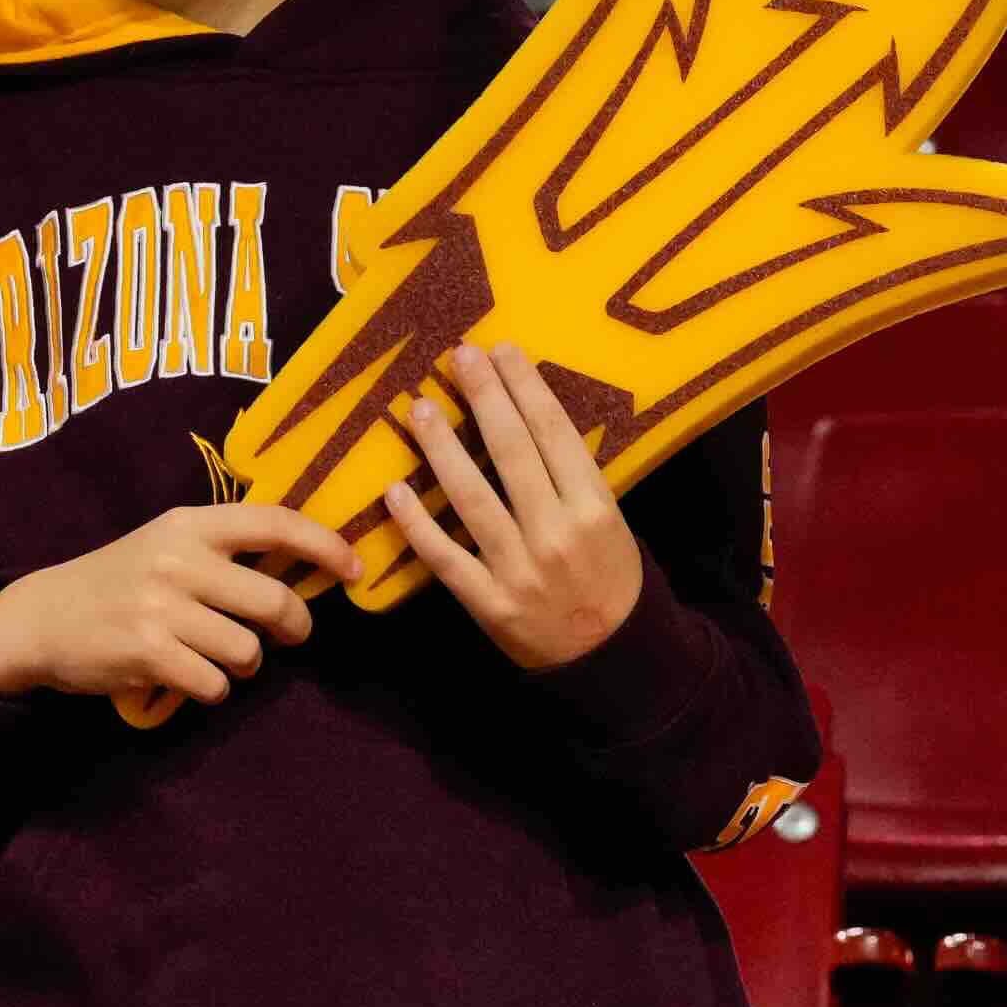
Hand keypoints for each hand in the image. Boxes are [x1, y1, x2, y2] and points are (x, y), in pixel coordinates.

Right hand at [0, 502, 359, 707]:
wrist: (43, 617)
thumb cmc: (116, 581)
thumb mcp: (166, 545)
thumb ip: (223, 550)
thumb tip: (301, 567)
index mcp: (188, 523)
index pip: (274, 522)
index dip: (324, 544)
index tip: (354, 568)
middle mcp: (178, 559)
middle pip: (273, 600)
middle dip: (294, 626)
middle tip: (291, 635)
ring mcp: (162, 607)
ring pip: (248, 651)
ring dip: (245, 665)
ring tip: (218, 658)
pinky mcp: (149, 653)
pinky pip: (216, 684)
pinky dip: (212, 689)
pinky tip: (188, 677)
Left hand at [384, 336, 646, 671]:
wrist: (612, 656)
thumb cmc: (609, 576)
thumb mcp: (609, 521)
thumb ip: (573, 478)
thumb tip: (527, 414)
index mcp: (595, 507)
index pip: (555, 433)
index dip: (525, 387)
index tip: (501, 350)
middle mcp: (557, 533)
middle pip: (514, 453)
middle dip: (484, 397)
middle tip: (458, 355)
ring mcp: (520, 570)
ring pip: (472, 498)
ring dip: (442, 448)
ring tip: (420, 407)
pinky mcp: (490, 603)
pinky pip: (446, 557)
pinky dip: (417, 525)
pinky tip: (394, 490)